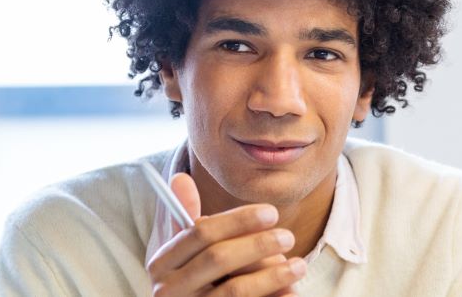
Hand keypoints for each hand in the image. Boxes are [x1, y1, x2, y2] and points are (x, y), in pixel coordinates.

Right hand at [145, 173, 306, 296]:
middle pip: (218, 258)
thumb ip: (186, 220)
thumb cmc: (194, 284)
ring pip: (236, 290)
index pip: (200, 232)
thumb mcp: (183, 255)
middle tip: (287, 237)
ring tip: (299, 265)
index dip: (238, 219)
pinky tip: (292, 292)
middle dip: (257, 244)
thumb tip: (181, 176)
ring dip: (272, 275)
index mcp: (162, 264)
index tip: (271, 212)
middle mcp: (169, 290)